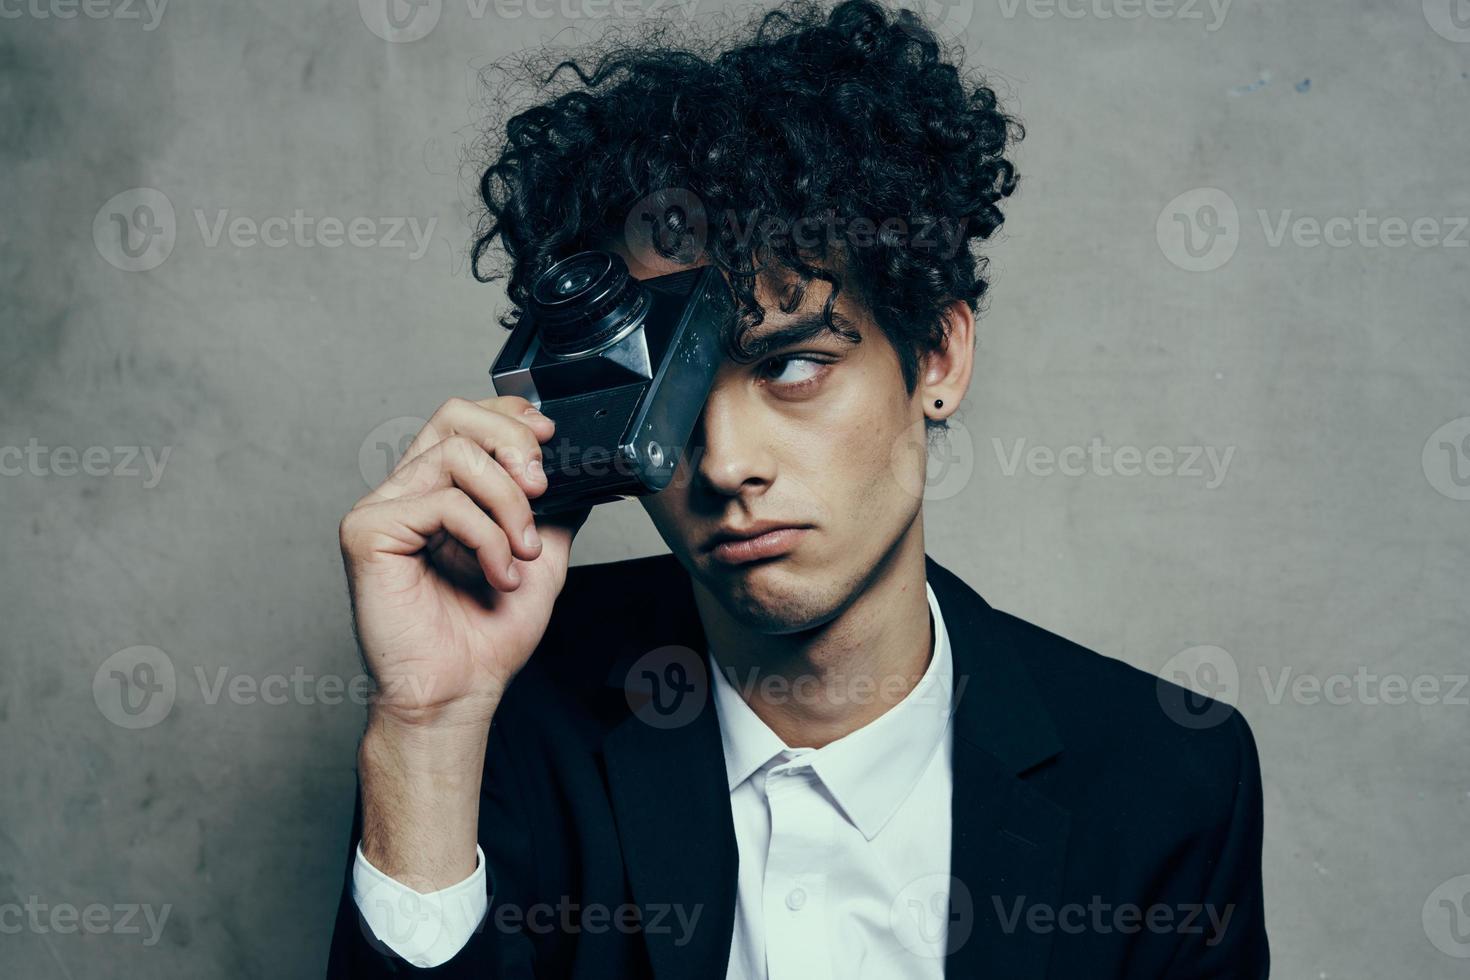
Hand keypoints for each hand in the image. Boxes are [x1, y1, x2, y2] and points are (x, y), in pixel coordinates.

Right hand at [339, 396, 588, 727]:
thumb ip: (555, 508)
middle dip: (512, 445)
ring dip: (508, 503)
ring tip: (523, 552)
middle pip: (453, 416)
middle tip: (541, 490)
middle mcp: (407, 492)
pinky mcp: (368, 532)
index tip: (549, 439)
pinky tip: (497, 574)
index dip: (510, 416)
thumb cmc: (488, 635)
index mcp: (439, 490)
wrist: (459, 691)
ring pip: (455, 455)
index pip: (465, 418)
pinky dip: (485, 536)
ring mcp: (382, 509)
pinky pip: (442, 503)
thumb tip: (584, 469)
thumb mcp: (543, 555)